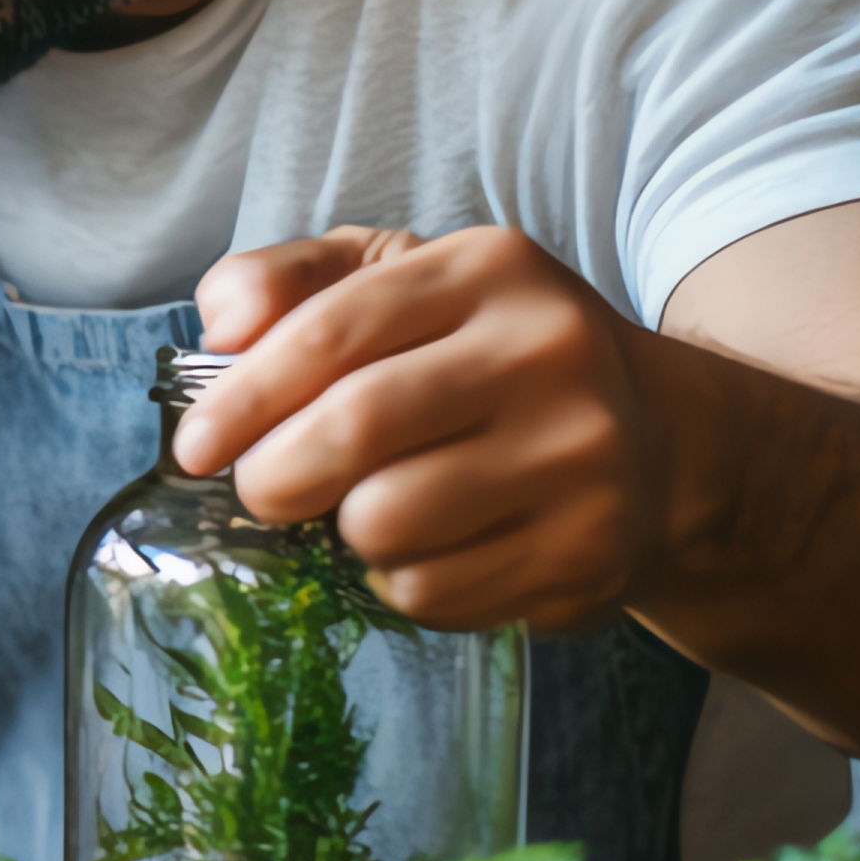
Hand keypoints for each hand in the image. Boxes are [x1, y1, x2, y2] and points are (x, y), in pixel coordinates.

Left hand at [168, 226, 667, 633]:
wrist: (663, 445)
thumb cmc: (490, 361)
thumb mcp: (403, 286)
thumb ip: (295, 281)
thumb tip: (220, 326)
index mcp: (488, 270)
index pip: (330, 331)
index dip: (241, 399)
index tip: (195, 448)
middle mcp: (547, 353)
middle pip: (355, 429)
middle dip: (275, 476)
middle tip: (262, 494)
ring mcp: (580, 456)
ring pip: (387, 522)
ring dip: (345, 534)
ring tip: (369, 513)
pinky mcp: (589, 551)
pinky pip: (433, 590)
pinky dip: (401, 582)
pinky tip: (432, 550)